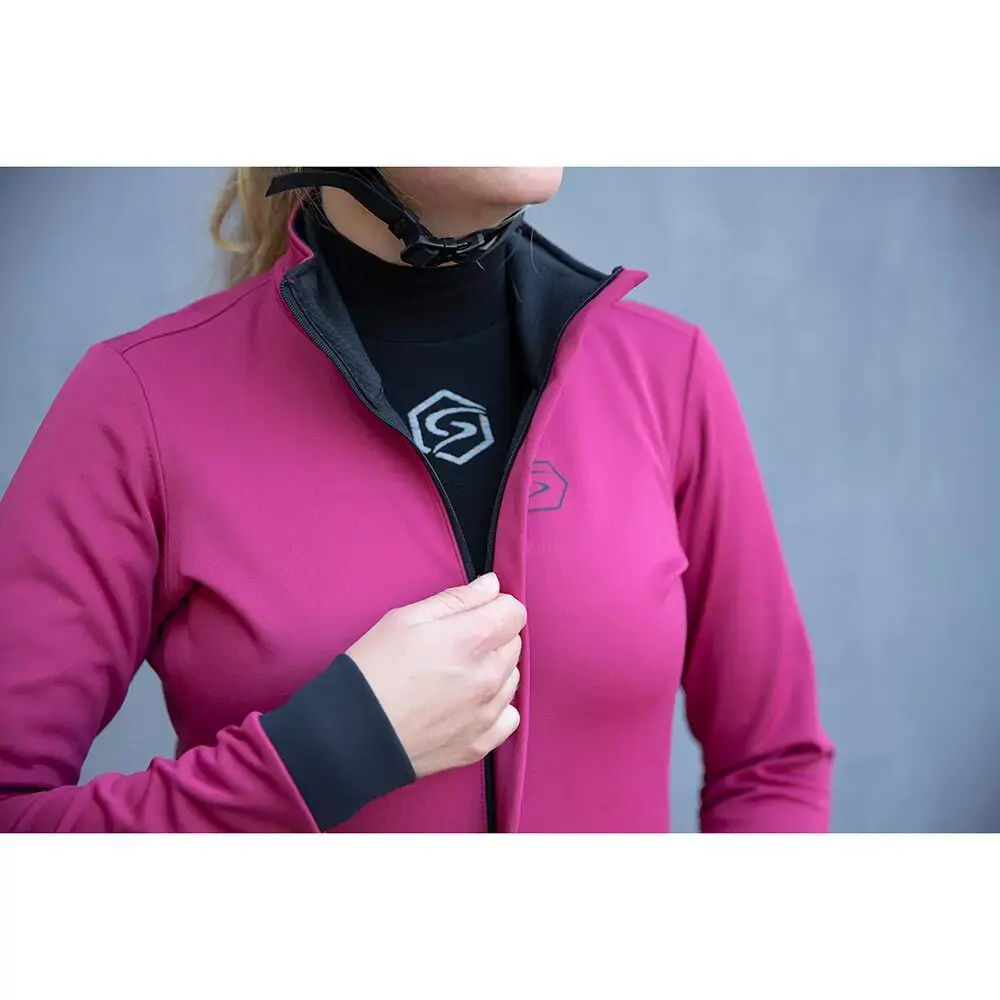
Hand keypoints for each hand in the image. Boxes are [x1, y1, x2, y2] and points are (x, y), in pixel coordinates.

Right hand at [346, 573, 524, 778]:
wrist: (350, 733)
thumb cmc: (373, 669)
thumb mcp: (405, 618)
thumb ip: (456, 599)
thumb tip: (491, 586)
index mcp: (472, 639)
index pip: (514, 611)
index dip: (495, 605)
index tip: (474, 611)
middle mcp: (488, 676)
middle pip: (513, 643)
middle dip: (492, 636)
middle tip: (455, 643)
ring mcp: (487, 713)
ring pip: (512, 678)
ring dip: (493, 670)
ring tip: (455, 674)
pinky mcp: (479, 744)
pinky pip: (508, 716)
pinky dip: (495, 707)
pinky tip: (468, 703)